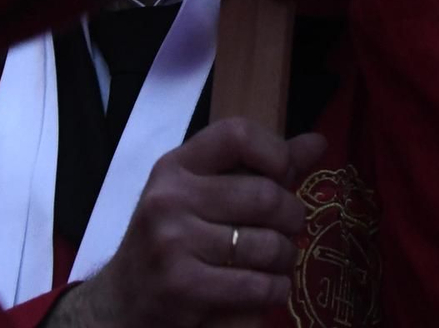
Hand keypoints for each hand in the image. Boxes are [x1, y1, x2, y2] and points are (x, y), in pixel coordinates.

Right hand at [55, 120, 326, 327]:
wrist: (120, 303)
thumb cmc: (173, 240)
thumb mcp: (204, 194)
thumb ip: (260, 168)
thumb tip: (318, 144)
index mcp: (176, 167)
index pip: (237, 134)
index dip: (275, 151)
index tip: (285, 175)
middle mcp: (169, 199)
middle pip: (265, 195)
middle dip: (292, 218)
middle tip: (290, 230)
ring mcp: (172, 242)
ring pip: (266, 244)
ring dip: (285, 258)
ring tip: (278, 261)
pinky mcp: (181, 286)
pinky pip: (256, 284)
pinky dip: (274, 289)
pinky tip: (269, 288)